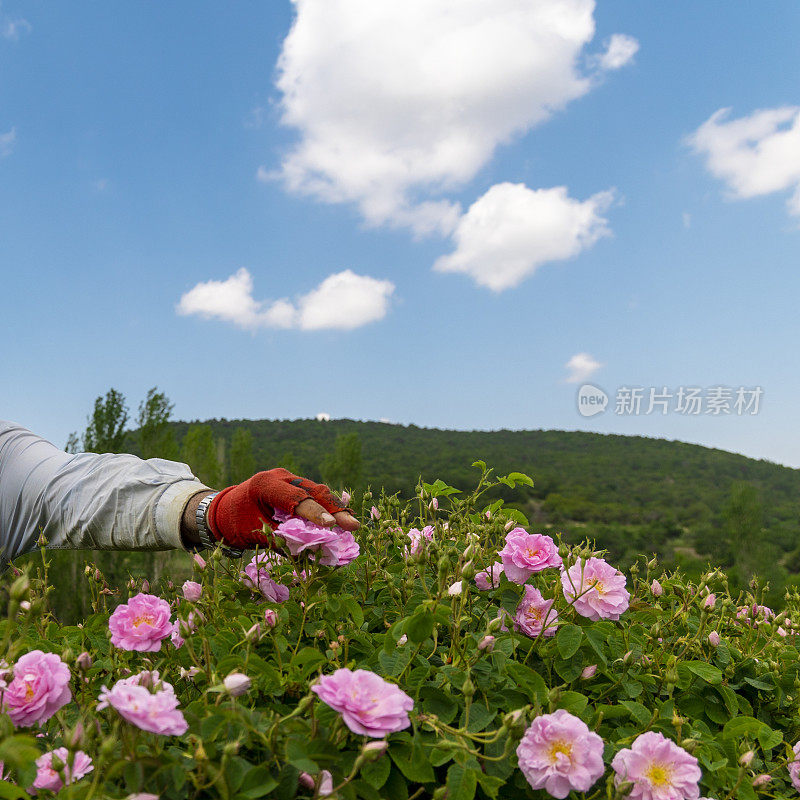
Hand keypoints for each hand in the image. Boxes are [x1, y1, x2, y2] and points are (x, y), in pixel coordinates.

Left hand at [205, 469, 358, 550]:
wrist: (223, 510)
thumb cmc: (235, 523)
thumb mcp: (254, 534)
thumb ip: (282, 541)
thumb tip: (311, 553)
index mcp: (265, 484)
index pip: (295, 498)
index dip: (315, 512)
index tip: (331, 526)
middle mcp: (281, 477)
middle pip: (314, 491)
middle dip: (335, 510)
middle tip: (354, 526)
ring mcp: (290, 479)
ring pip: (318, 492)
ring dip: (335, 510)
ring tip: (352, 525)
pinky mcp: (295, 486)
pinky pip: (314, 496)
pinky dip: (327, 509)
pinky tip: (341, 521)